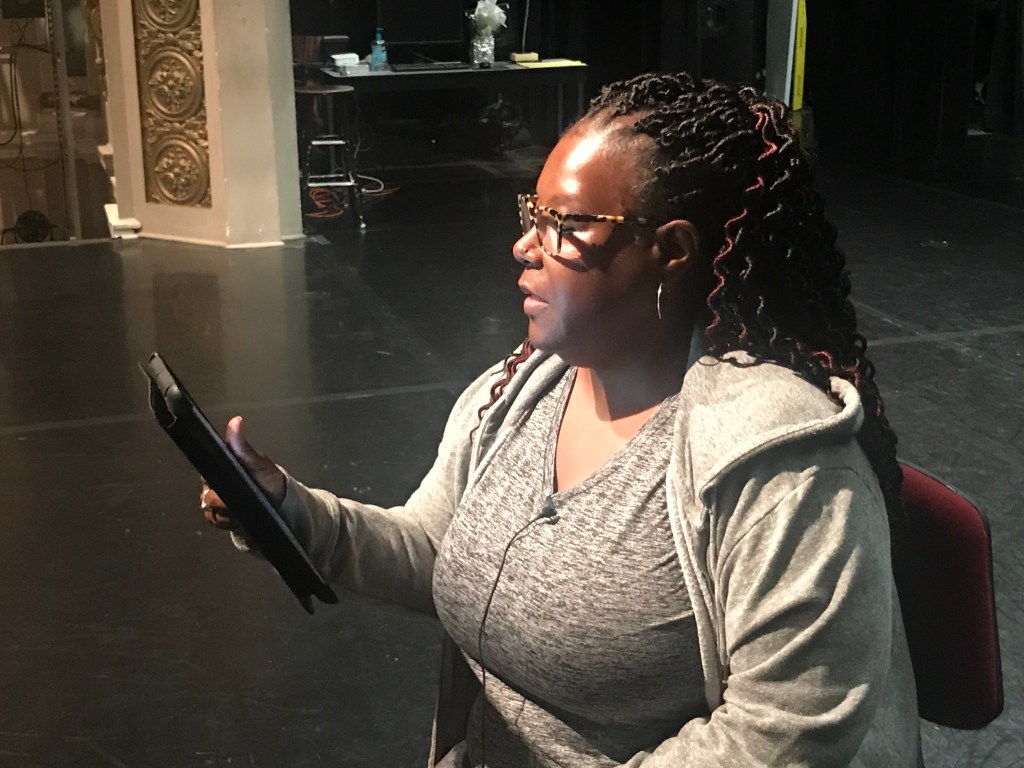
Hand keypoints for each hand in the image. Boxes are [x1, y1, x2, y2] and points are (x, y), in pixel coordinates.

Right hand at [200, 415, 286, 530]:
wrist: (283, 507)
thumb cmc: (271, 481)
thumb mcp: (259, 464)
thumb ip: (243, 447)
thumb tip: (235, 422)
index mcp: (225, 466)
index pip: (206, 473)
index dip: (212, 482)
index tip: (225, 486)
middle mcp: (218, 483)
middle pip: (207, 495)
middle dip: (223, 501)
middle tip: (241, 499)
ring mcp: (220, 501)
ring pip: (210, 510)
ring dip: (226, 513)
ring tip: (244, 509)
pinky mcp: (223, 517)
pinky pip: (215, 521)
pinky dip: (228, 522)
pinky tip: (240, 518)